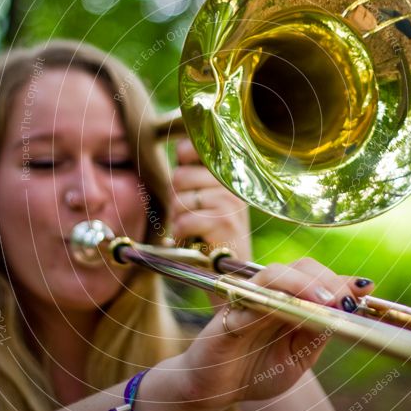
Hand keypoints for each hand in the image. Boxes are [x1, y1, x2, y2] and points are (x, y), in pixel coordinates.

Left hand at [170, 139, 251, 260]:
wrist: (233, 263)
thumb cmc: (215, 226)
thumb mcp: (211, 193)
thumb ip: (197, 171)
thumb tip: (180, 147)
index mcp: (228, 168)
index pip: (190, 148)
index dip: (181, 162)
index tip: (187, 180)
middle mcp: (231, 181)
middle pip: (179, 177)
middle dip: (176, 199)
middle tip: (190, 212)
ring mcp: (230, 201)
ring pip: (180, 201)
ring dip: (178, 219)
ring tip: (193, 226)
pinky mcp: (224, 223)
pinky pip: (184, 222)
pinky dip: (181, 234)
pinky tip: (191, 237)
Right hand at [171, 258, 375, 410]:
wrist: (212, 390)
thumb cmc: (253, 372)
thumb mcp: (297, 359)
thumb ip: (316, 335)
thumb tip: (345, 311)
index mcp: (288, 302)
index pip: (317, 279)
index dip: (342, 280)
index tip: (366, 287)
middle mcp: (270, 294)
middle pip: (300, 266)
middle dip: (328, 278)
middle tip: (347, 299)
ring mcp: (249, 299)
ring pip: (276, 273)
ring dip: (305, 283)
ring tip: (327, 301)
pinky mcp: (230, 313)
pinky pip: (251, 295)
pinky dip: (274, 298)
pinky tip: (292, 311)